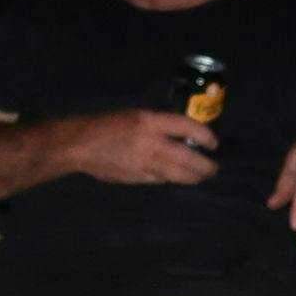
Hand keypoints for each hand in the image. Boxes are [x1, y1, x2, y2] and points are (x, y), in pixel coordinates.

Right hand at [74, 109, 217, 186]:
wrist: (81, 145)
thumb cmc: (108, 125)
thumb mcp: (136, 116)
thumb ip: (159, 125)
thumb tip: (183, 136)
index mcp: (149, 121)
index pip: (187, 127)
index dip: (205, 136)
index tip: (214, 143)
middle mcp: (150, 142)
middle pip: (187, 158)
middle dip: (205, 166)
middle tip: (213, 168)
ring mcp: (144, 162)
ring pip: (177, 174)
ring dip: (193, 177)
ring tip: (201, 176)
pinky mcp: (138, 177)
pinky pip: (162, 179)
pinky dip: (173, 179)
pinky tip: (178, 178)